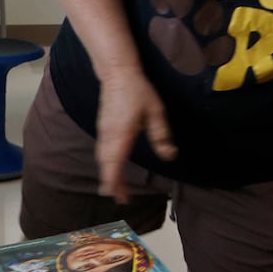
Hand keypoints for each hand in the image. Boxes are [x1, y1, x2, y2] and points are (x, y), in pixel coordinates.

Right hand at [94, 68, 175, 201]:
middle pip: (106, 166)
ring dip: (108, 174)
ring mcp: (103, 132)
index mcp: (121, 135)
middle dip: (112, 184)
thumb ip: (161, 135)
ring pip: (102, 159)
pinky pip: (102, 151)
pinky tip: (113, 166)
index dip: (116, 184)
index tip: (121, 198)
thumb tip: (169, 156)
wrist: (117, 72)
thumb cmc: (138, 91)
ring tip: (116, 187)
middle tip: (122, 198)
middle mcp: (108, 137)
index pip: (114, 166)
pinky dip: (106, 163)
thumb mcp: (156, 112)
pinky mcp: (103, 128)